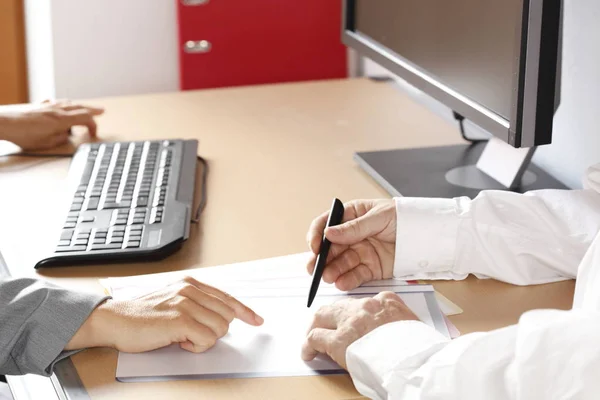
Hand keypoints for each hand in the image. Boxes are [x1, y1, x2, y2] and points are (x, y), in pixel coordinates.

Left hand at [0, 100, 103, 150]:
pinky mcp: (37, 106)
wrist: (3, 123)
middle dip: (92, 110)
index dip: (93, 125)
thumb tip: (66, 135)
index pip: (85, 118)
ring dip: (78, 106)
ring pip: (68, 103)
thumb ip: (60, 138)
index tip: (94, 133)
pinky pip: (55, 102)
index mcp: (62, 119)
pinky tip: (60, 105)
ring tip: (83, 108)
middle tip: (101, 111)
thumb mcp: (46, 143)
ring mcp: (47, 106)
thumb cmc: (22, 134)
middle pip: (80, 107)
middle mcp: (56, 110)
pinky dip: (62, 104)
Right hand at [66, 277, 263, 353]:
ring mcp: (186, 303)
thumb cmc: (143, 316)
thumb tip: (221, 318)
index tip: (256, 320)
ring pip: (219, 329)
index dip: (244, 311)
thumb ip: (196, 304)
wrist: (115, 320)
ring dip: (203, 340)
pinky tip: (178, 342)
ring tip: (183, 337)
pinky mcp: (180, 319)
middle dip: (214, 331)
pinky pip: (206, 340)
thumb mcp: (173, 301)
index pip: (227, 298)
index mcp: (191, 284)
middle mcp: (190, 290)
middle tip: (192, 334)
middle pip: (226, 316)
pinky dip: (195, 347)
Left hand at [301, 292, 417, 368]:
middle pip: (341, 305)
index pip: (366, 302)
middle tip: (327, 326)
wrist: (413, 361)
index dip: (357, 313)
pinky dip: (308, 345)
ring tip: (312, 337)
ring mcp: (350, 322)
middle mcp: (366, 307)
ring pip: (323, 315)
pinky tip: (308, 353)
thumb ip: (400, 324)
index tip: (355, 321)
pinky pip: (315, 338)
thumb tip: (395, 335)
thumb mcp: (415, 326)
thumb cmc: (418, 349)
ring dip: (316, 326)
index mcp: (387, 302)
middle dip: (332, 315)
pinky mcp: (338, 340)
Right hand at [306, 199, 395, 290]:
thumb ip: (354, 228)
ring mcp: (361, 252)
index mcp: (351, 216)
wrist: (428, 235)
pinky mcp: (371, 268)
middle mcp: (352, 235)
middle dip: (320, 258)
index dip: (317, 234)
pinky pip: (355, 275)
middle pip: (330, 247)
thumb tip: (329, 233)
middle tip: (314, 268)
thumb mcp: (378, 217)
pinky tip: (341, 282)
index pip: (326, 224)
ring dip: (332, 270)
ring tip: (328, 277)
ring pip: (340, 263)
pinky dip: (347, 280)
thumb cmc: (404, 217)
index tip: (314, 246)